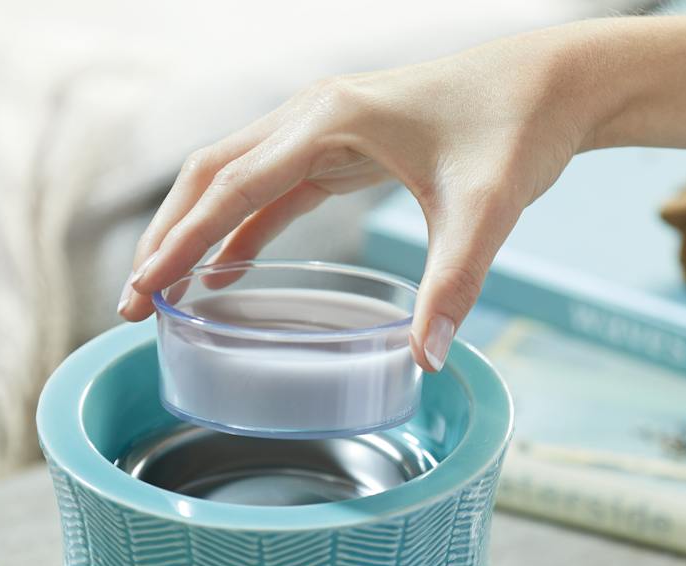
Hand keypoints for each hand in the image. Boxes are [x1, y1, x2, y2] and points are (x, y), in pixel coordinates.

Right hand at [117, 29, 588, 370]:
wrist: (549, 86)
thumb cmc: (516, 131)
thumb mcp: (484, 211)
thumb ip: (451, 285)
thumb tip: (424, 360)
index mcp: (329, 119)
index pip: (232, 187)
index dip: (182, 243)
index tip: (143, 291)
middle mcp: (313, 115)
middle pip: (211, 176)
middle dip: (168, 238)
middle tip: (136, 303)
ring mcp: (325, 128)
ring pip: (235, 178)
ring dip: (196, 232)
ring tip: (166, 291)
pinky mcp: (344, 147)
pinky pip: (275, 189)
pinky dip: (244, 229)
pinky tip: (229, 271)